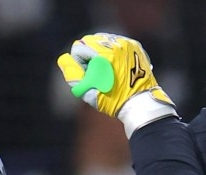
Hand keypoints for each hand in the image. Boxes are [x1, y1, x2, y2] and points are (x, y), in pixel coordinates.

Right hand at [57, 33, 175, 135]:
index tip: (89, 75)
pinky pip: (116, 41)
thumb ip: (73, 76)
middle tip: (97, 73)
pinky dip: (112, 50)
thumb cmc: (114, 102)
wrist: (141, 104)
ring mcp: (127, 44)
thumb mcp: (89, 93)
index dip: (79, 63)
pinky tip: (116, 65)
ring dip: (99, 51)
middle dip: (88, 55)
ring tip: (107, 69)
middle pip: (90, 40)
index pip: (79, 47)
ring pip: (103, 39)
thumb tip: (63, 59)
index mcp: (105, 54)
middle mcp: (117, 44)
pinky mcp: (135, 46)